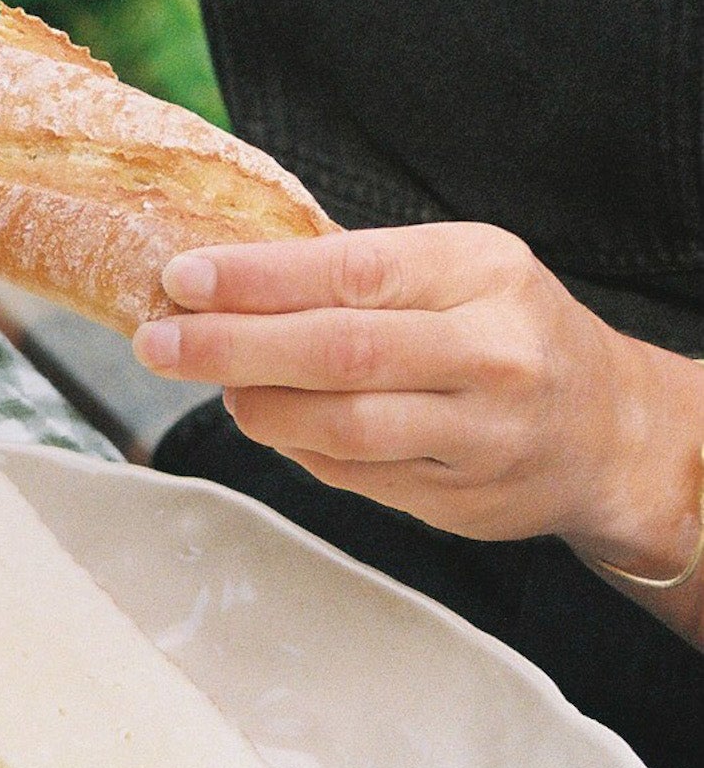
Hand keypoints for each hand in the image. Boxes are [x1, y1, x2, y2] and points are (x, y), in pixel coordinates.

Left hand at [133, 222, 689, 556]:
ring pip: (343, 427)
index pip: (352, 270)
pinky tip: (269, 420)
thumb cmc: (508, 329)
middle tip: (158, 342)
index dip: (257, 279)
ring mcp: (481, 434)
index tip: (183, 279)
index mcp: (482, 273)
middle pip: (339, 352)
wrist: (608, 430)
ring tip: (217, 384)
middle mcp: (490, 352)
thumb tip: (227, 278)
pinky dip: (297, 447)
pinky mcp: (461, 498)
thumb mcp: (457, 269)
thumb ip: (358, 272)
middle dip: (232, 347)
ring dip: (258, 407)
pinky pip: (354, 475)